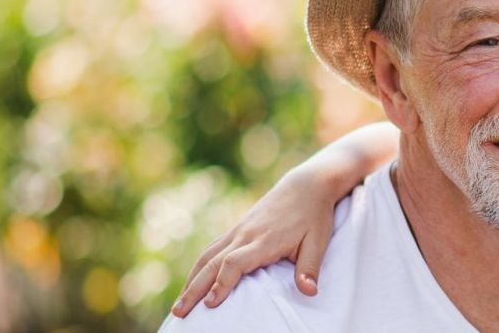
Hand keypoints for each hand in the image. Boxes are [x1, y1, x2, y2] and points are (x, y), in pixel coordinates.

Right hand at [171, 166, 339, 316]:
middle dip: (194, 289)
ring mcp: (238, 231)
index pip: (235, 263)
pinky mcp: (237, 229)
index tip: (210, 304)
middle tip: (179, 312)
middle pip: (213, 263)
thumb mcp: (319, 241)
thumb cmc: (314, 215)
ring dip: (191, 279)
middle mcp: (245, 235)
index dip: (222, 283)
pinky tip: (192, 281)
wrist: (306, 185)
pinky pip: (212, 248)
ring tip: (179, 304)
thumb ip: (310, 268)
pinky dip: (199, 266)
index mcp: (264, 240)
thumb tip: (310, 292)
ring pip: (208, 256)